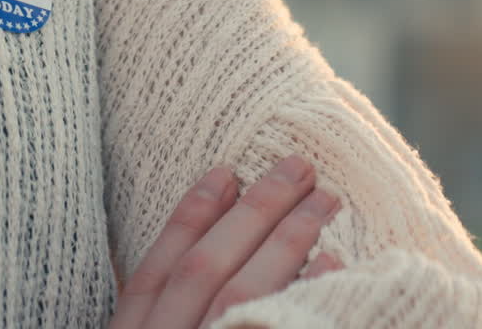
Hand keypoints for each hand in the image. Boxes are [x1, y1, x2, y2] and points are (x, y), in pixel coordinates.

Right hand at [108, 155, 342, 328]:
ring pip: (239, 293)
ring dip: (284, 240)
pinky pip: (274, 323)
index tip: (223, 173)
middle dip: (250, 213)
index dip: (188, 219)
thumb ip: (164, 317)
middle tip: (297, 167)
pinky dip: (302, 292)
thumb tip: (209, 256)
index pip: (151, 276)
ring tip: (323, 201)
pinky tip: (330, 262)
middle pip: (204, 271)